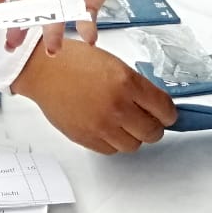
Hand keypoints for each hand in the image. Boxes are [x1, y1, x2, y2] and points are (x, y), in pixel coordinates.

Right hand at [11, 39, 175, 153]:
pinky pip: (111, 150)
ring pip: (133, 145)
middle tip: (149, 121)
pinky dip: (114, 142)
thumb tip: (154, 105)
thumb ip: (135, 86)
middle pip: (153, 132)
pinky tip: (108, 127)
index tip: (167, 115)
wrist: (43, 70)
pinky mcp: (86, 138)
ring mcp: (101, 125)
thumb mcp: (114, 64)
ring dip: (133, 136)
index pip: (164, 109)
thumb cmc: (73, 62)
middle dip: (154, 127)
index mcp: (127, 82)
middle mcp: (117, 106)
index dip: (169, 114)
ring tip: (124, 123)